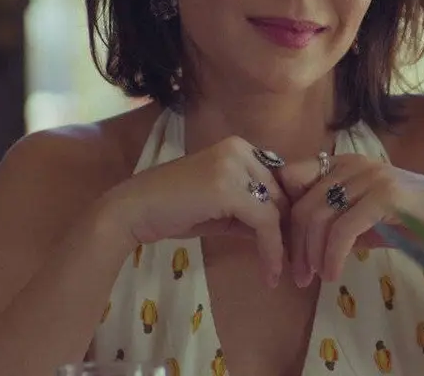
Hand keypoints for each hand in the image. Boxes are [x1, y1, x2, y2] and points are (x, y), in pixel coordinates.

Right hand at [96, 136, 290, 286]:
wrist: (132, 211)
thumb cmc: (171, 211)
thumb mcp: (220, 210)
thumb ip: (250, 212)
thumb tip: (280, 230)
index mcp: (239, 148)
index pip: (277, 181)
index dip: (285, 214)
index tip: (289, 244)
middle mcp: (241, 149)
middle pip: (282, 194)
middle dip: (287, 230)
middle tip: (291, 262)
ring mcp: (235, 165)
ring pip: (276, 209)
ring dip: (282, 245)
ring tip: (279, 273)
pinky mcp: (230, 188)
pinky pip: (264, 222)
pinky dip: (271, 249)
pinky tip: (270, 271)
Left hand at [277, 154, 423, 284]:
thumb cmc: (414, 221)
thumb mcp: (366, 217)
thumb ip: (336, 218)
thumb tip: (301, 241)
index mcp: (345, 163)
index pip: (294, 178)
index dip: (284, 215)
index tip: (287, 248)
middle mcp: (354, 164)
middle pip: (303, 204)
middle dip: (295, 245)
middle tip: (298, 276)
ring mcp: (371, 177)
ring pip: (319, 217)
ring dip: (311, 255)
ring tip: (315, 279)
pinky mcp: (385, 196)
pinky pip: (342, 231)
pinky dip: (332, 257)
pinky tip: (334, 274)